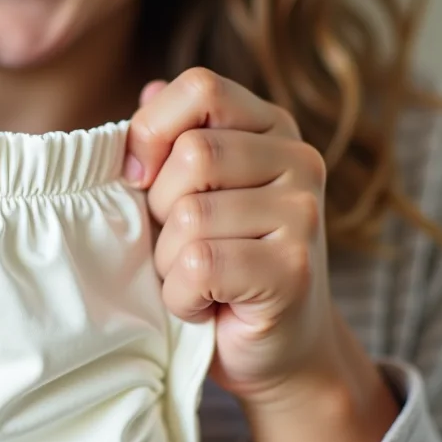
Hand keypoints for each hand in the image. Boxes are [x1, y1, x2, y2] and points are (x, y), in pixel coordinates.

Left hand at [127, 68, 397, 441]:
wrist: (278, 353)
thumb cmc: (220, 267)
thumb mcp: (189, 195)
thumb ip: (170, 144)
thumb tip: (146, 90)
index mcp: (270, 128)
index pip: (200, 87)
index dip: (151, 129)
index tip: (137, 178)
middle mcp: (299, 160)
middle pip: (190, 154)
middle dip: (159, 208)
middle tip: (181, 244)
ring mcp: (304, 214)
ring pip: (189, 216)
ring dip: (168, 260)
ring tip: (197, 278)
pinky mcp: (294, 269)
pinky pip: (199, 265)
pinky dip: (180, 296)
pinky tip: (205, 304)